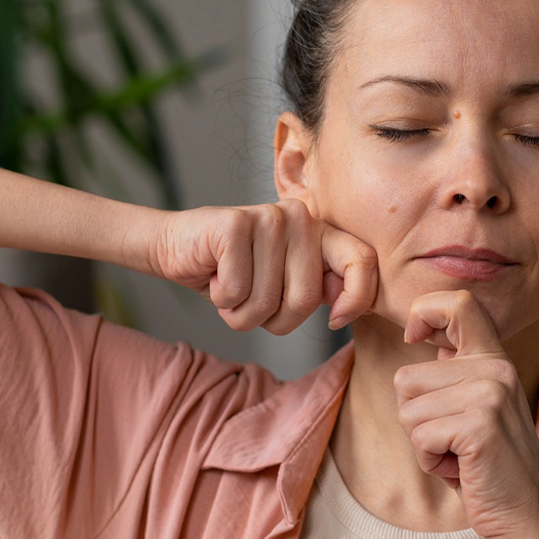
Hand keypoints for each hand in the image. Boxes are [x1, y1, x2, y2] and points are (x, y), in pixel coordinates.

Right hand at [149, 201, 378, 334]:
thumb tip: (348, 306)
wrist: (177, 249)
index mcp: (318, 231)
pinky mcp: (234, 225)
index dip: (357, 299)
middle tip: (252, 303)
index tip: (336, 321)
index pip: (362, 260)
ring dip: (242, 313)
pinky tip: (215, 277)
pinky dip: (222, 300)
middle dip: (274, 319)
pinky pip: (237, 292)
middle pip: (306, 299)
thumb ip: (318, 289)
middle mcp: (298, 217)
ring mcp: (267, 217)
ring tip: (230, 289)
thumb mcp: (283, 285)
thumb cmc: (234, 272)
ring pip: (267, 301)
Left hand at [393, 290, 538, 538]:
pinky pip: (419, 437)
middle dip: (416, 418)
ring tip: (459, 454)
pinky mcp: (479, 425)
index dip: (424, 312)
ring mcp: (489, 394)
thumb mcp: (476, 406)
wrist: (523, 517)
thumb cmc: (489, 466)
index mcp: (495, 359)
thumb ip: (455, 371)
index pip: (459, 303)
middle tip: (454, 440)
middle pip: (406, 379)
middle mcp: (495, 369)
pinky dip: (430, 461)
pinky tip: (461, 468)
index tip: (415, 337)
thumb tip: (421, 329)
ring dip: (423, 443)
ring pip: (408, 411)